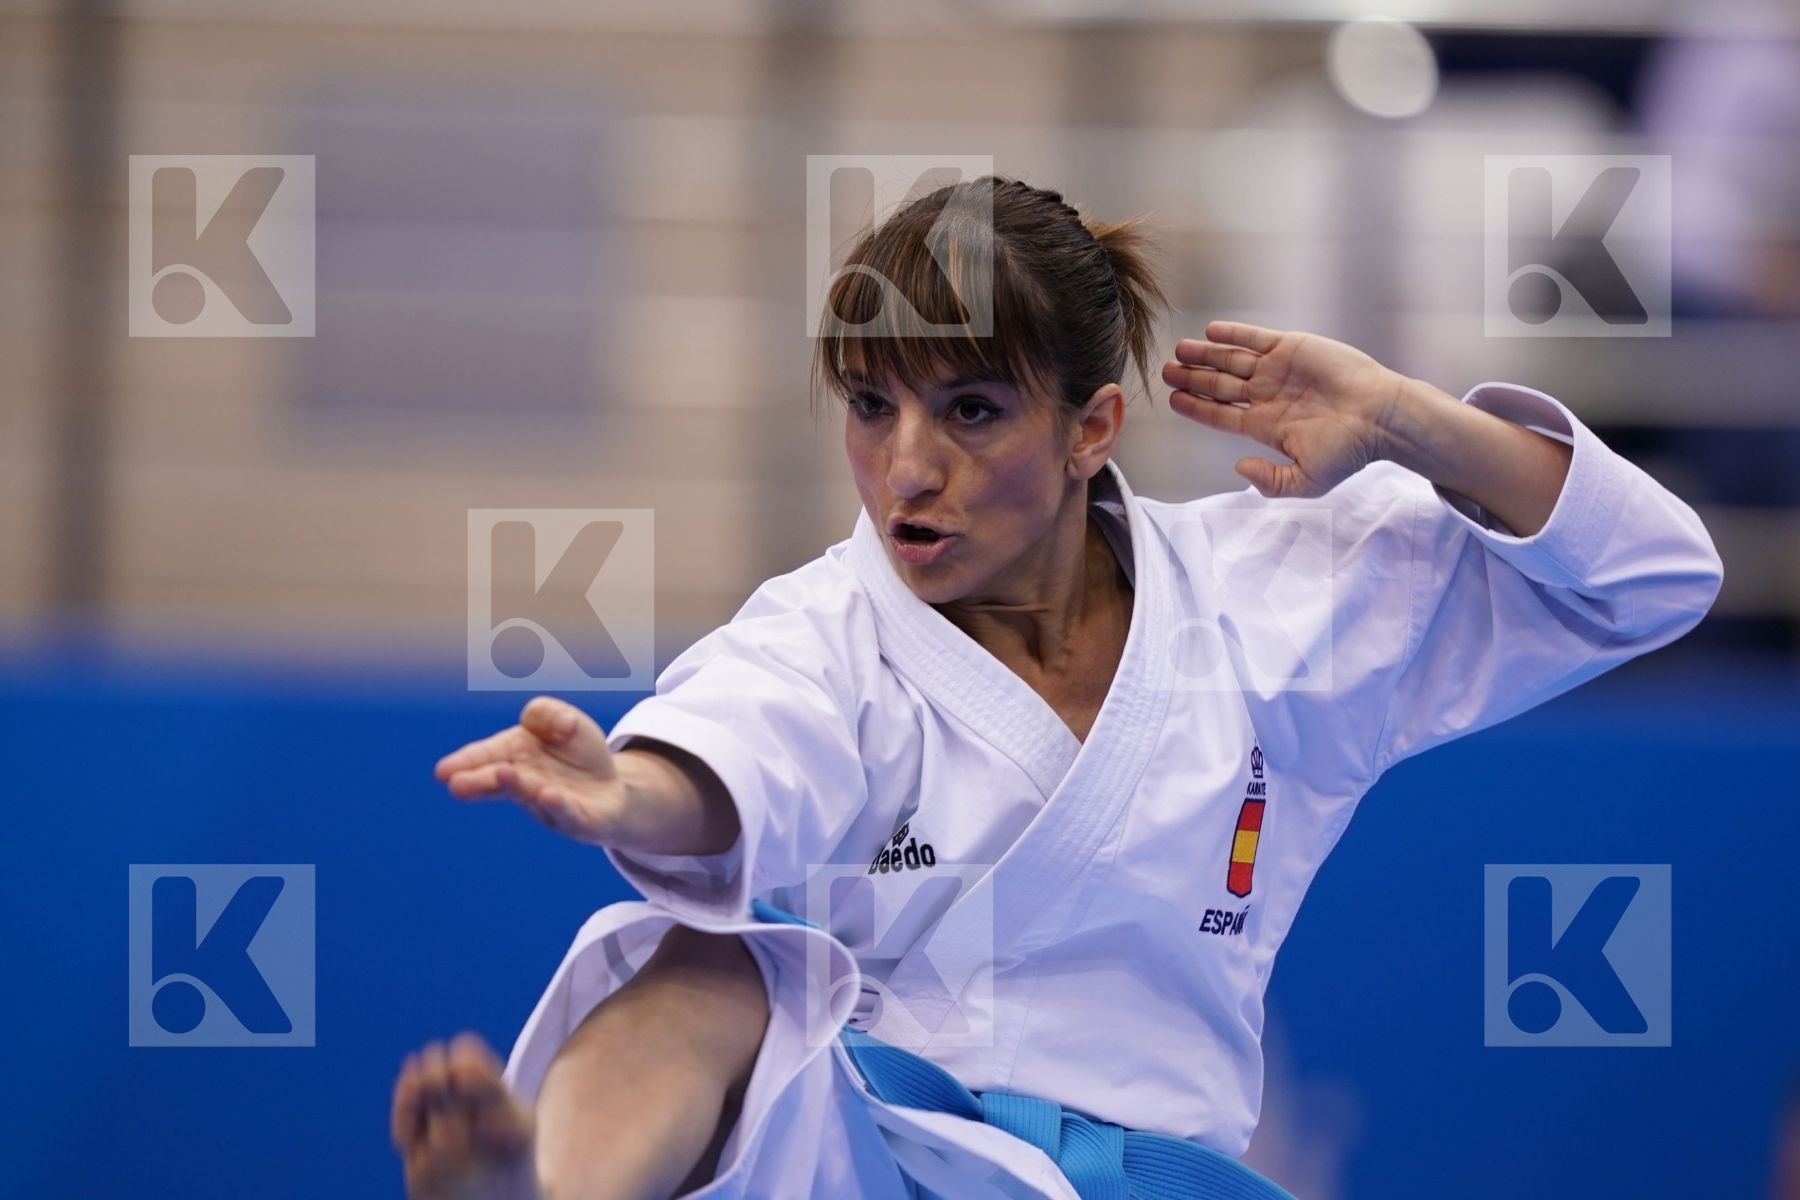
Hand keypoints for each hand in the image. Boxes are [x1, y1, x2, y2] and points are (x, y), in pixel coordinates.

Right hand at [435, 696, 628, 844]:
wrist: (613, 790)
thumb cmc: (579, 755)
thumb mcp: (566, 721)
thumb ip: (547, 712)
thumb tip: (548, 722)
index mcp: (515, 755)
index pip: (486, 756)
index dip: (465, 763)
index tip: (443, 771)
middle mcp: (527, 782)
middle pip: (499, 779)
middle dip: (478, 781)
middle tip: (456, 784)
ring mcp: (549, 804)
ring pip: (530, 794)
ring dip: (516, 785)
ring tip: (501, 774)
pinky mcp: (579, 820)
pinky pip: (567, 813)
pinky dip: (557, 805)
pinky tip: (548, 794)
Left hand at [1161, 321, 1406, 498]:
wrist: (1380, 418)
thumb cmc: (1348, 451)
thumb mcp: (1306, 480)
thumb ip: (1271, 481)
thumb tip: (1239, 468)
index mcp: (1266, 425)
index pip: (1220, 415)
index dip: (1196, 408)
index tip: (1173, 399)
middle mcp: (1267, 396)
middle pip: (1219, 385)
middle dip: (1192, 378)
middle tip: (1166, 371)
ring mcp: (1278, 371)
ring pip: (1232, 360)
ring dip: (1205, 355)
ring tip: (1180, 350)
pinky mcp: (1293, 348)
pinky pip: (1256, 339)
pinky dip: (1233, 335)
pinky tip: (1210, 332)